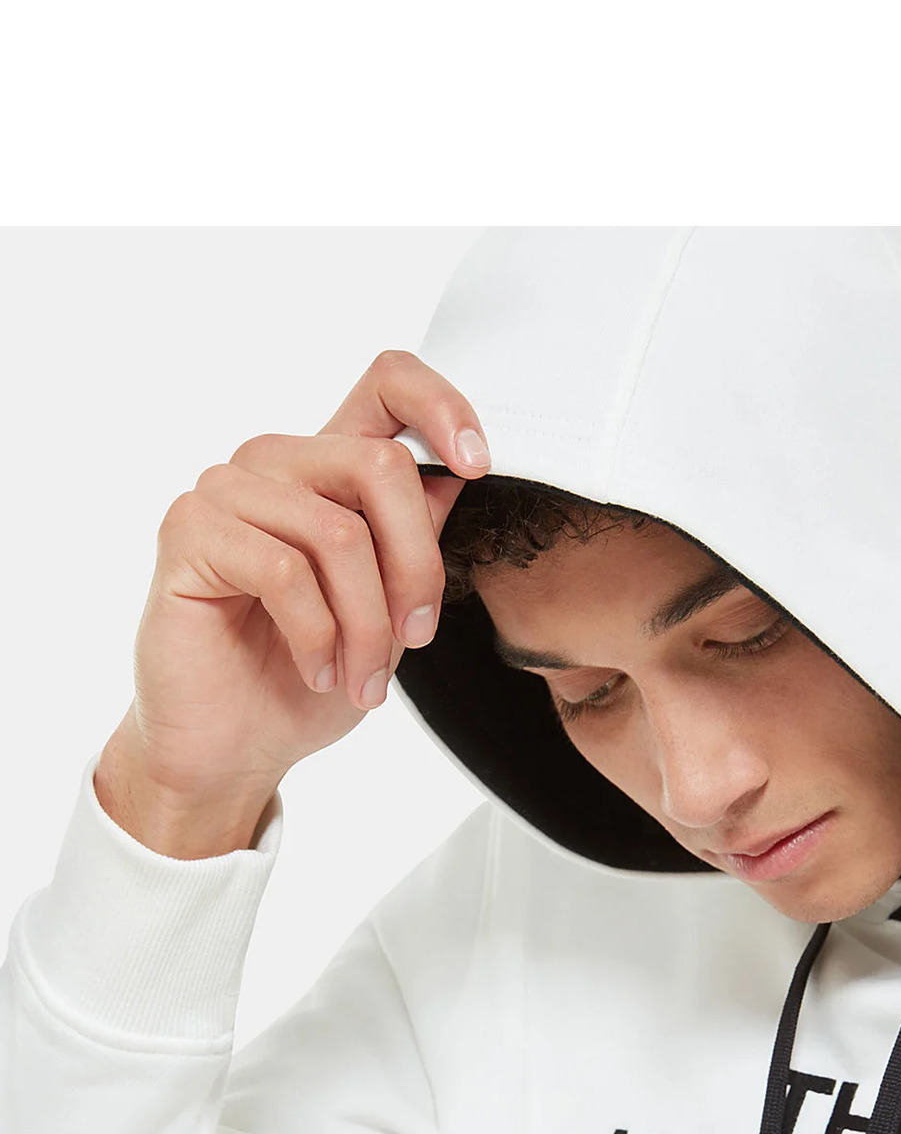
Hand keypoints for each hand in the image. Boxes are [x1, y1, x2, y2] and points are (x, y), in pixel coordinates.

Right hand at [100, 350, 487, 826]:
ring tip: (364, 680)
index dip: (443, 408)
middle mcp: (273, 464)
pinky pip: (284, 571)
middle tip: (416, 638)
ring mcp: (225, 492)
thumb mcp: (388, 614)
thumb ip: (414, 542)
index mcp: (327, 469)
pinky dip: (318, 635)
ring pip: (338, 532)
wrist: (231, 750)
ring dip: (367, 624)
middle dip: (417, 567)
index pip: (388, 383)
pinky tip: (317, 671)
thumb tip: (454, 480)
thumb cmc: (303, 681)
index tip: (478, 469)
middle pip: (380, 465)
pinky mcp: (188, 533)